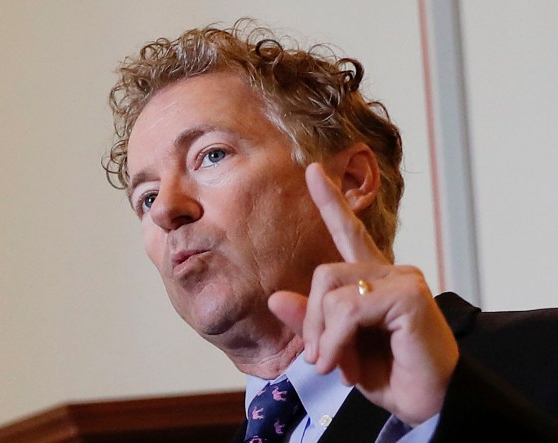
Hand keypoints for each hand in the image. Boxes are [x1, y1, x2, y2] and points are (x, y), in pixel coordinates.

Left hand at [268, 163, 458, 425]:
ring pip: (331, 292)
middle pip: (323, 274)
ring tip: (337, 366)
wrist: (429, 405)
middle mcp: (391, 272)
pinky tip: (345, 366)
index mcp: (373, 280)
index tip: (312, 171)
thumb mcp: (338, 349)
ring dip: (324, 337)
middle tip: (321, 359)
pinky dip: (336, 341)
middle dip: (311, 322)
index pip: (349, 233)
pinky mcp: (409, 295)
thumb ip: (311, 323)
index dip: (330, 202)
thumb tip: (274, 298)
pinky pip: (348, 309)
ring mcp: (403, 279)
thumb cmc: (391, 376)